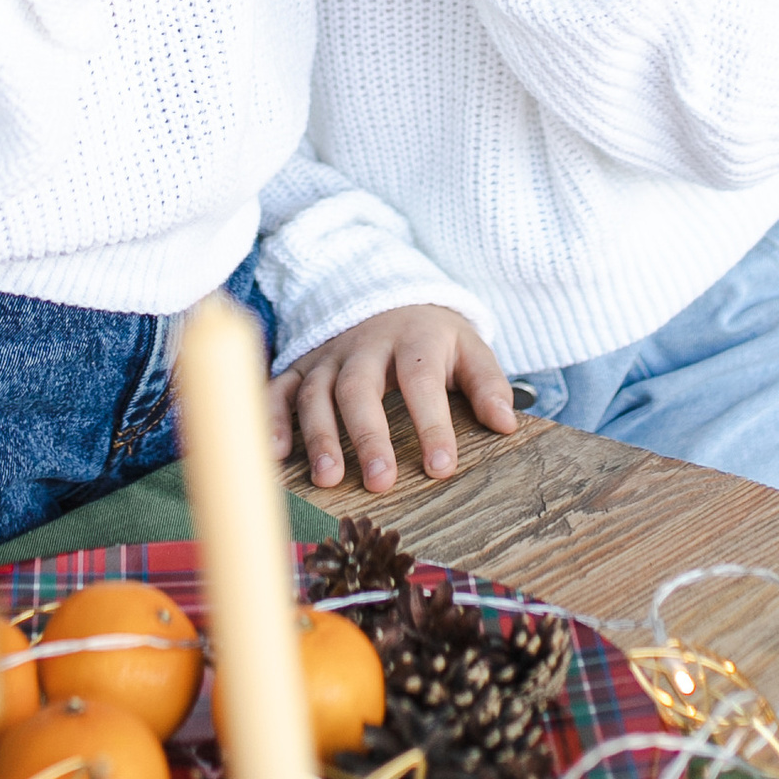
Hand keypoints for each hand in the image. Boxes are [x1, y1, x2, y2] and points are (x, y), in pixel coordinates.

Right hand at [271, 306, 519, 493]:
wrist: (389, 297)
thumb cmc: (433, 339)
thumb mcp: (470, 349)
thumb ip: (488, 384)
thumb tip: (506, 423)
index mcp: (414, 341)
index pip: (421, 381)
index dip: (431, 423)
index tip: (441, 466)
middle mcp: (365, 347)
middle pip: (360, 389)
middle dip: (368, 436)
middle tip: (380, 482)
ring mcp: (329, 356)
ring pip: (317, 393)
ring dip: (319, 435)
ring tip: (329, 479)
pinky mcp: (302, 366)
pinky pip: (279, 389)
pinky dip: (272, 418)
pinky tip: (274, 454)